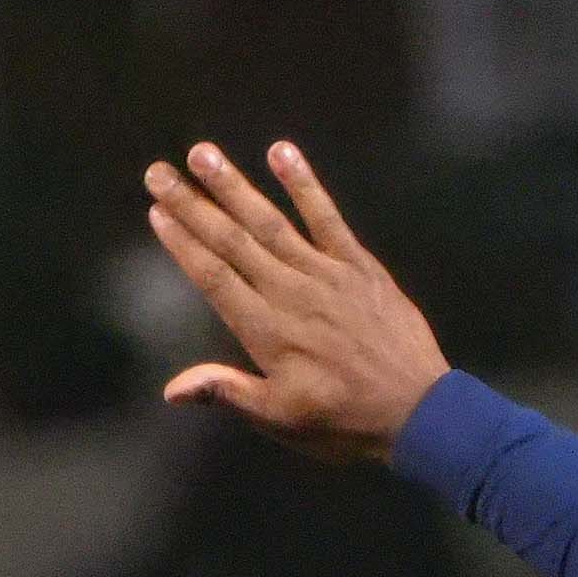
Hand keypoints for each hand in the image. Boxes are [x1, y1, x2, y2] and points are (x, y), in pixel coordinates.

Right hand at [144, 141, 447, 461]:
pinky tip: (281, 152)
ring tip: (203, 154)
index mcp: (266, 330)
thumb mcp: (283, 420)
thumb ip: (228, 392)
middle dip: (193, 204)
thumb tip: (172, 389)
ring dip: (234, 186)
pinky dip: (305, 185)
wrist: (421, 414)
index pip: (213, 276)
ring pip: (270, 221)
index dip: (182, 243)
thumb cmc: (347, 424)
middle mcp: (290, 293)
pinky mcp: (360, 267)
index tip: (157, 211)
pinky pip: (328, 218)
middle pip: (231, 240)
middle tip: (158, 172)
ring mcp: (326, 275)